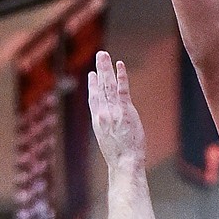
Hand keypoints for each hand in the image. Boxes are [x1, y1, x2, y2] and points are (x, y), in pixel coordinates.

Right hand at [88, 51, 144, 171]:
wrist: (124, 163)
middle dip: (99, 70)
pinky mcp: (125, 111)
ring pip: (108, 85)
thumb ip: (108, 130)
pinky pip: (122, 89)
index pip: (94, 99)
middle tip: (100, 55)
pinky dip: (120, 76)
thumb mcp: (109, 142)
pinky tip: (119, 65)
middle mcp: (103, 114)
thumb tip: (110, 128)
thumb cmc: (119, 157)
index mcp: (98, 121)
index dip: (93, 86)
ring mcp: (113, 111)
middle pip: (100, 88)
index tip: (92, 75)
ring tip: (104, 55)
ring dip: (106, 68)